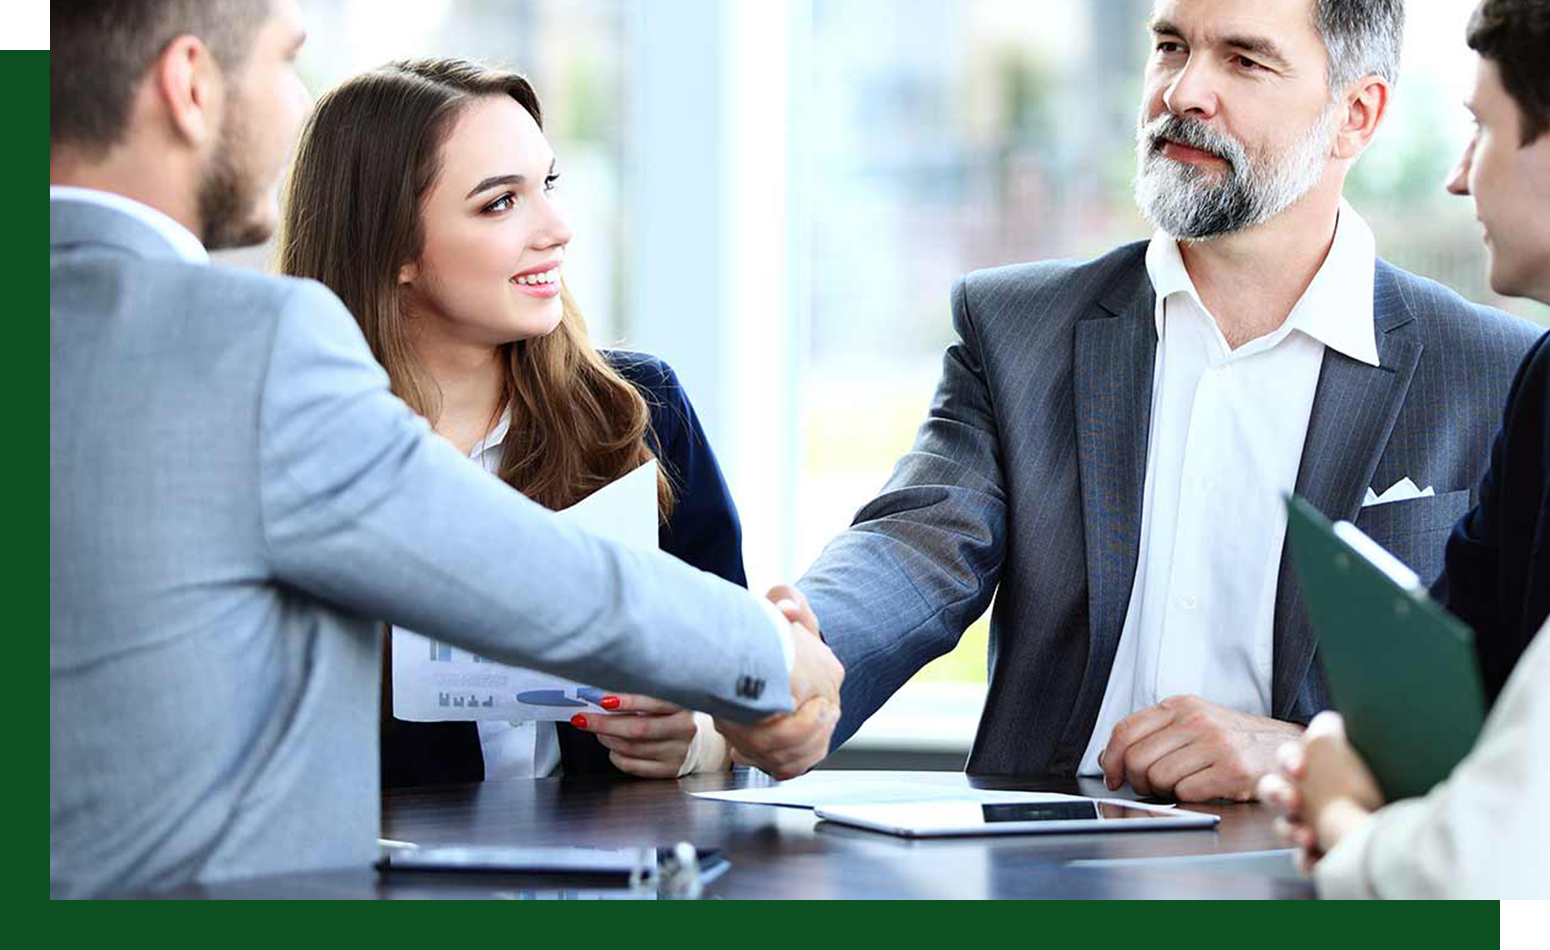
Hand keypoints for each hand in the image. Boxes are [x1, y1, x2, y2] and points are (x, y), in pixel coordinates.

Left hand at [570, 693, 730, 778]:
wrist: (708, 743)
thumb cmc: (684, 717)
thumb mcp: (673, 701)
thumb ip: (647, 700)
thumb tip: (609, 697)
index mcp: (685, 707)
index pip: (652, 702)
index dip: (626, 701)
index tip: (602, 700)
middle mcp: (683, 731)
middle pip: (637, 730)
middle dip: (604, 724)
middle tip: (584, 719)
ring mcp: (677, 753)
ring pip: (631, 749)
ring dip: (608, 739)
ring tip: (598, 730)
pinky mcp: (669, 770)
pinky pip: (634, 766)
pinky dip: (616, 756)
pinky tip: (613, 748)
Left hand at [715, 585, 842, 779]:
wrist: (784, 652)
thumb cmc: (781, 630)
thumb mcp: (783, 606)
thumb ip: (786, 601)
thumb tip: (787, 611)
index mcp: (826, 673)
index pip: (803, 711)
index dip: (764, 717)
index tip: (735, 712)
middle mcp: (830, 704)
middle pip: (796, 741)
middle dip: (755, 737)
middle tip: (727, 726)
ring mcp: (821, 729)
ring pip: (793, 759)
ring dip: (757, 752)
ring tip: (732, 738)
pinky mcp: (809, 748)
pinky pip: (792, 768)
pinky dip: (766, 764)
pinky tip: (743, 750)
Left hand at [1099, 694, 1302, 800]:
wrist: (1286, 749)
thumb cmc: (1235, 740)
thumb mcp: (1192, 724)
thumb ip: (1151, 735)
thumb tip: (1109, 758)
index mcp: (1181, 705)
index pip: (1126, 730)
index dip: (1112, 759)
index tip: (1113, 776)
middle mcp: (1196, 720)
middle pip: (1137, 758)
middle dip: (1137, 780)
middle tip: (1150, 786)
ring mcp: (1216, 744)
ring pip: (1158, 777)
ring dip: (1164, 790)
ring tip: (1182, 784)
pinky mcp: (1232, 770)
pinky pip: (1185, 792)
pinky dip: (1188, 797)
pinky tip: (1203, 789)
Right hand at [1258, 711, 1382, 871]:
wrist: (1396, 837)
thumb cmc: (1369, 789)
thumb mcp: (1349, 753)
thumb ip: (1329, 734)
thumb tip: (1328, 719)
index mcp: (1312, 769)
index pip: (1287, 758)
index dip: (1288, 761)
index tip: (1301, 769)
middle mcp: (1307, 796)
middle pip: (1274, 791)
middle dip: (1278, 795)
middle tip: (1294, 801)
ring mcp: (1310, 826)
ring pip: (1284, 827)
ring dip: (1291, 831)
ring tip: (1308, 836)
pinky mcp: (1320, 857)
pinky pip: (1302, 860)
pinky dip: (1307, 860)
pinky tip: (1317, 859)